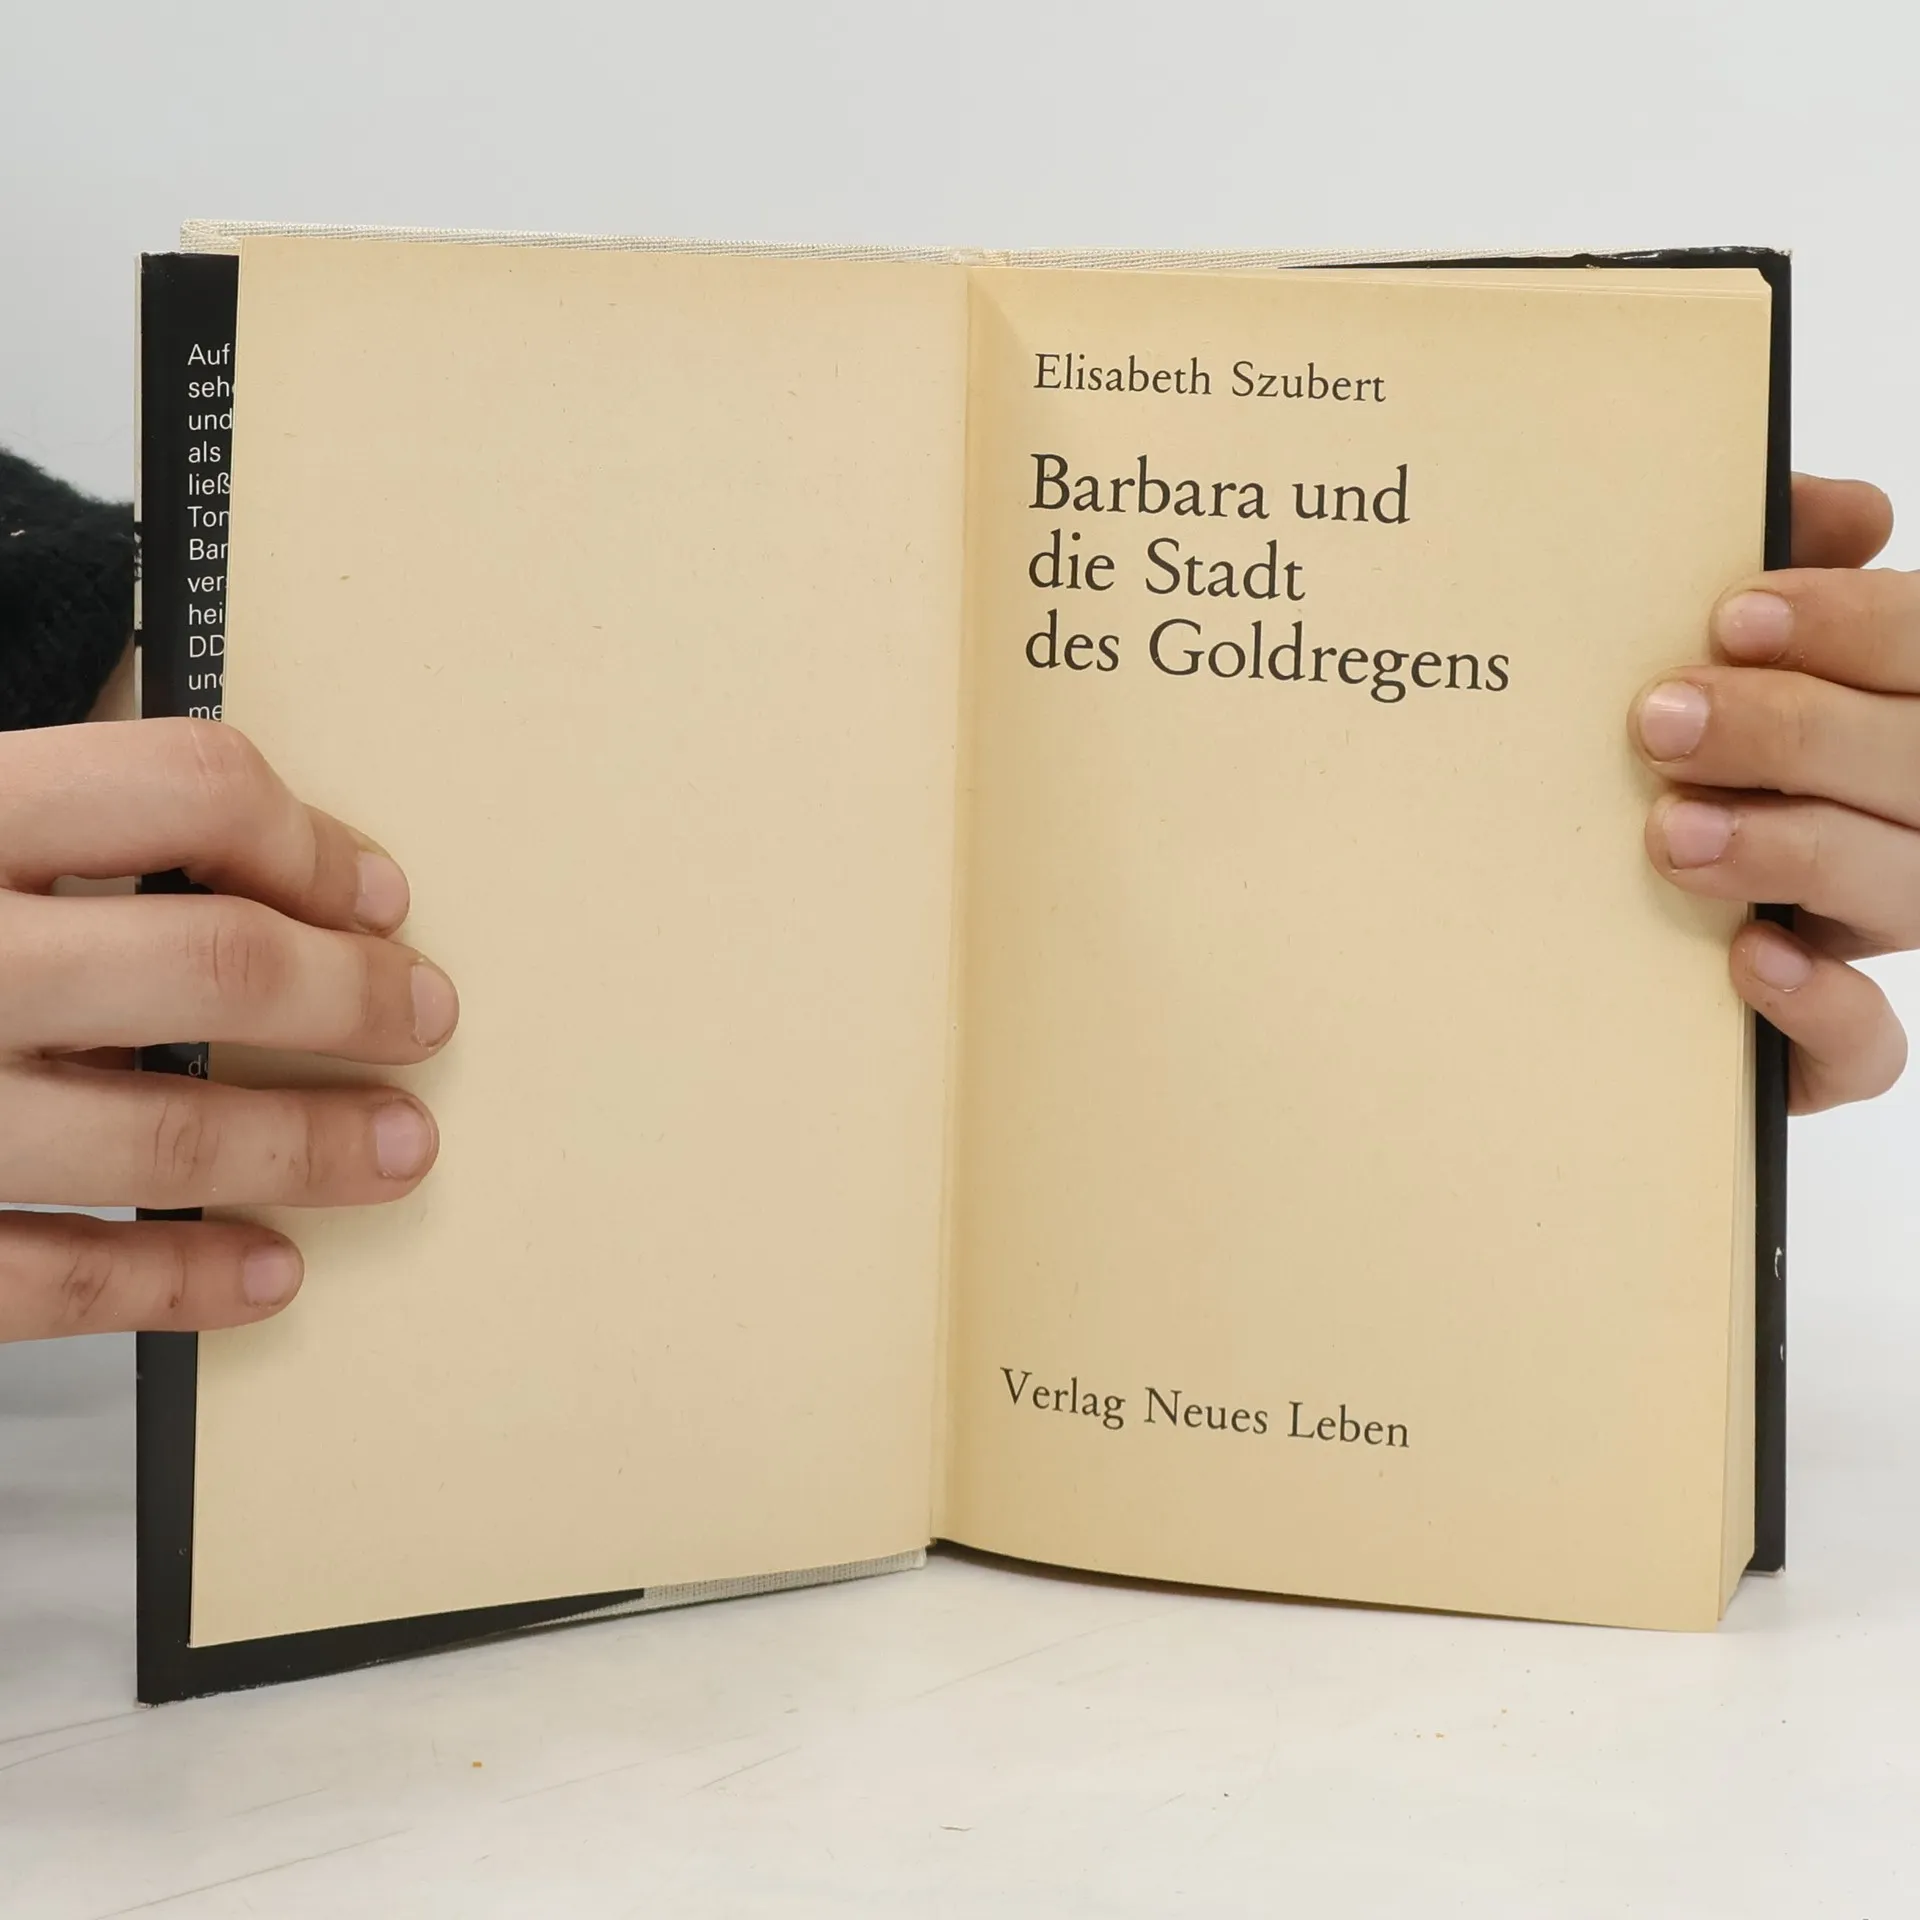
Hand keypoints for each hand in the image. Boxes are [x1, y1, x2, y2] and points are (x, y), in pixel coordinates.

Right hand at [0, 719, 456, 1340]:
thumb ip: (36, 820)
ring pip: (159, 1139)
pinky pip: (48, 1282)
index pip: (178, 784)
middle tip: (428, 1017)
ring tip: (397, 1150)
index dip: (307, 838)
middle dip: (350, 1000)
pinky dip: (178, 1285)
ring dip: (307, 1149)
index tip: (379, 891)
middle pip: (205, 965)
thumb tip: (245, 845)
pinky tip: (262, 1275)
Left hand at [1636, 473, 1907, 1111]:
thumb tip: (1856, 508)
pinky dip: (1821, 1007)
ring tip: (1670, 833)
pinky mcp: (1821, 1040)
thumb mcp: (1709, 652)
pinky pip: (1866, 1045)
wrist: (1535, 926)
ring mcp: (1873, 925)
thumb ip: (1777, 562)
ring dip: (1792, 849)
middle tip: (1661, 720)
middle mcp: (1909, 814)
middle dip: (1797, 732)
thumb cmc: (1671, 756)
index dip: (1853, 626)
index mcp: (1894, 711)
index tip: (1728, 616)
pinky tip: (1750, 957)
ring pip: (1906, 889)